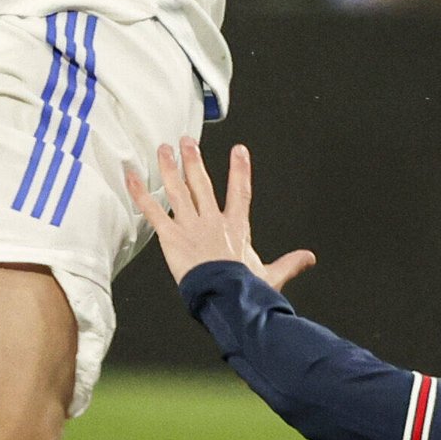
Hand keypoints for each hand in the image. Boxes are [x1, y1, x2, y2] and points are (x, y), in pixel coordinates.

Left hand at [119, 140, 313, 292]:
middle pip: (202, 183)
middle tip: (187, 142)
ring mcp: (190, 226)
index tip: (239, 150)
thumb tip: (309, 258)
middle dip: (194, 160)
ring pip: (177, 190)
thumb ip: (289, 263)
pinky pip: (152, 211)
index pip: (239, 192)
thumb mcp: (271, 275)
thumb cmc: (246, 290)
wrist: (225, 297)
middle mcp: (212, 221)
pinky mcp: (171, 237)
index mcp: (236, 228)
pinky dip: (140, 193)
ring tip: (164, 149)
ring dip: (170, 167)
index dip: (240, 170)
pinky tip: (131, 177)